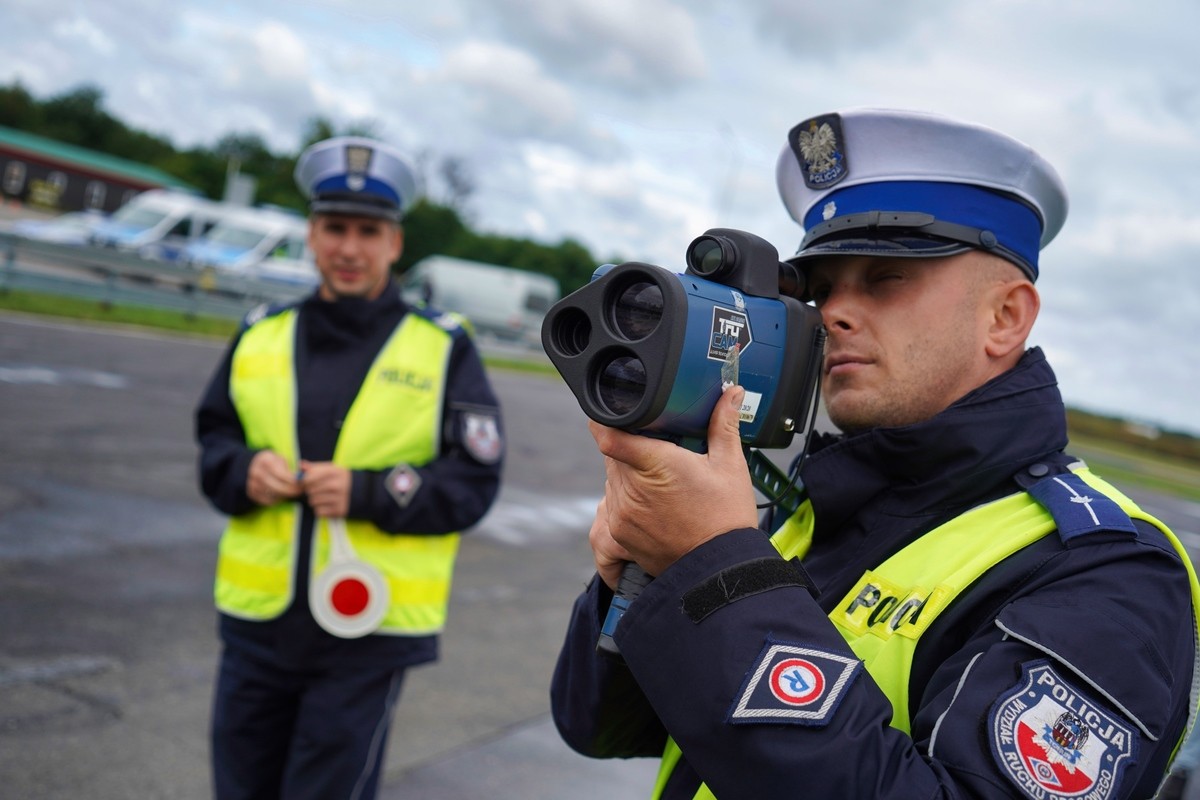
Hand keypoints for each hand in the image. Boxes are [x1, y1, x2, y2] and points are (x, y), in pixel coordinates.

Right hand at [246, 450, 301, 505]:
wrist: (254, 465)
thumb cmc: (273, 462)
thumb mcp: (282, 460)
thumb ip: (292, 467)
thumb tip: (303, 477)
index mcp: (266, 461)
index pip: (282, 475)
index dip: (293, 482)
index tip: (301, 484)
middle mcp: (257, 472)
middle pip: (277, 487)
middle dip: (291, 491)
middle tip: (299, 492)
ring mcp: (252, 483)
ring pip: (273, 495)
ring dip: (285, 496)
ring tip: (292, 492)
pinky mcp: (251, 492)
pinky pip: (267, 501)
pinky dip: (277, 500)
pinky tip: (282, 495)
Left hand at [299, 460, 351, 517]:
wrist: (362, 491)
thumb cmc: (341, 478)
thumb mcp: (332, 469)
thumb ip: (315, 467)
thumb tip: (300, 465)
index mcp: (334, 472)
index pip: (308, 478)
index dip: (304, 481)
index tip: (307, 482)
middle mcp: (336, 485)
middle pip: (309, 490)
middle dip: (310, 491)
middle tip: (317, 490)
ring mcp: (338, 498)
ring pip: (313, 502)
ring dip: (315, 501)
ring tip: (323, 497)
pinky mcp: (339, 510)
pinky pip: (318, 511)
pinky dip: (320, 510)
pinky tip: (327, 505)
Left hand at [590, 385, 758, 577]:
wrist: (719, 570)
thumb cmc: (726, 519)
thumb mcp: (730, 466)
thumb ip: (723, 424)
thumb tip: (732, 392)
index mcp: (655, 464)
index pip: (610, 436)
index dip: (605, 421)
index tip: (610, 415)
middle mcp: (631, 489)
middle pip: (613, 455)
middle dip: (631, 451)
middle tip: (661, 455)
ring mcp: (621, 513)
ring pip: (612, 480)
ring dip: (628, 476)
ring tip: (661, 484)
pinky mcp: (618, 534)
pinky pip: (611, 506)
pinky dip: (625, 501)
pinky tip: (651, 505)